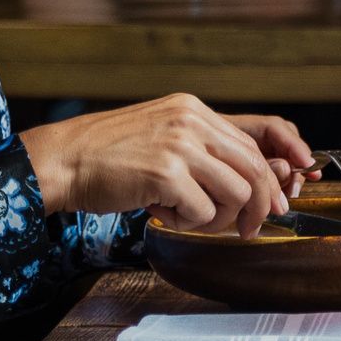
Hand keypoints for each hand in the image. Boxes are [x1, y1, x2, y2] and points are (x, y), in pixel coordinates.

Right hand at [21, 94, 305, 232]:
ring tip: (184, 215)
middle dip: (260, 206)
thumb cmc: (107, 157)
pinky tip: (161, 213)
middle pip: (253, 168)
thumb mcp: (161, 136)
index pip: (254, 141)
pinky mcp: (166, 173)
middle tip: (250, 230)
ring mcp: (180, 145)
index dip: (271, 177)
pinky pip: (202, 212)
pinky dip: (186, 223)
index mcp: (193, 110)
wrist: (63, 161)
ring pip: (235, 193)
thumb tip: (246, 184)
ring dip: (216, 217)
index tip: (278, 203)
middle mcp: (191, 121)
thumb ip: (200, 151)